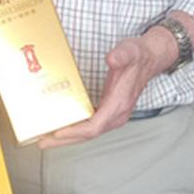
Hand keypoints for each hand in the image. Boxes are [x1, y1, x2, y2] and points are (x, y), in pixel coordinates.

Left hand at [38, 26, 179, 147]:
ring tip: (46, 138)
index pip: (94, 126)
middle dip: (65, 140)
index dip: (75, 132)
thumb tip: (112, 58)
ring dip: (68, 137)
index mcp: (119, 104)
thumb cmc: (138, 56)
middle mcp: (117, 114)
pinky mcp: (110, 112)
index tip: (57, 133)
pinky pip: (91, 126)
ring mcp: (114, 115)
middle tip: (43, 142)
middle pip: (88, 135)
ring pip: (89, 133)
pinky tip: (62, 127)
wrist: (150, 58)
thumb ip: (121, 55)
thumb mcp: (129, 51)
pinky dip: (75, 130)